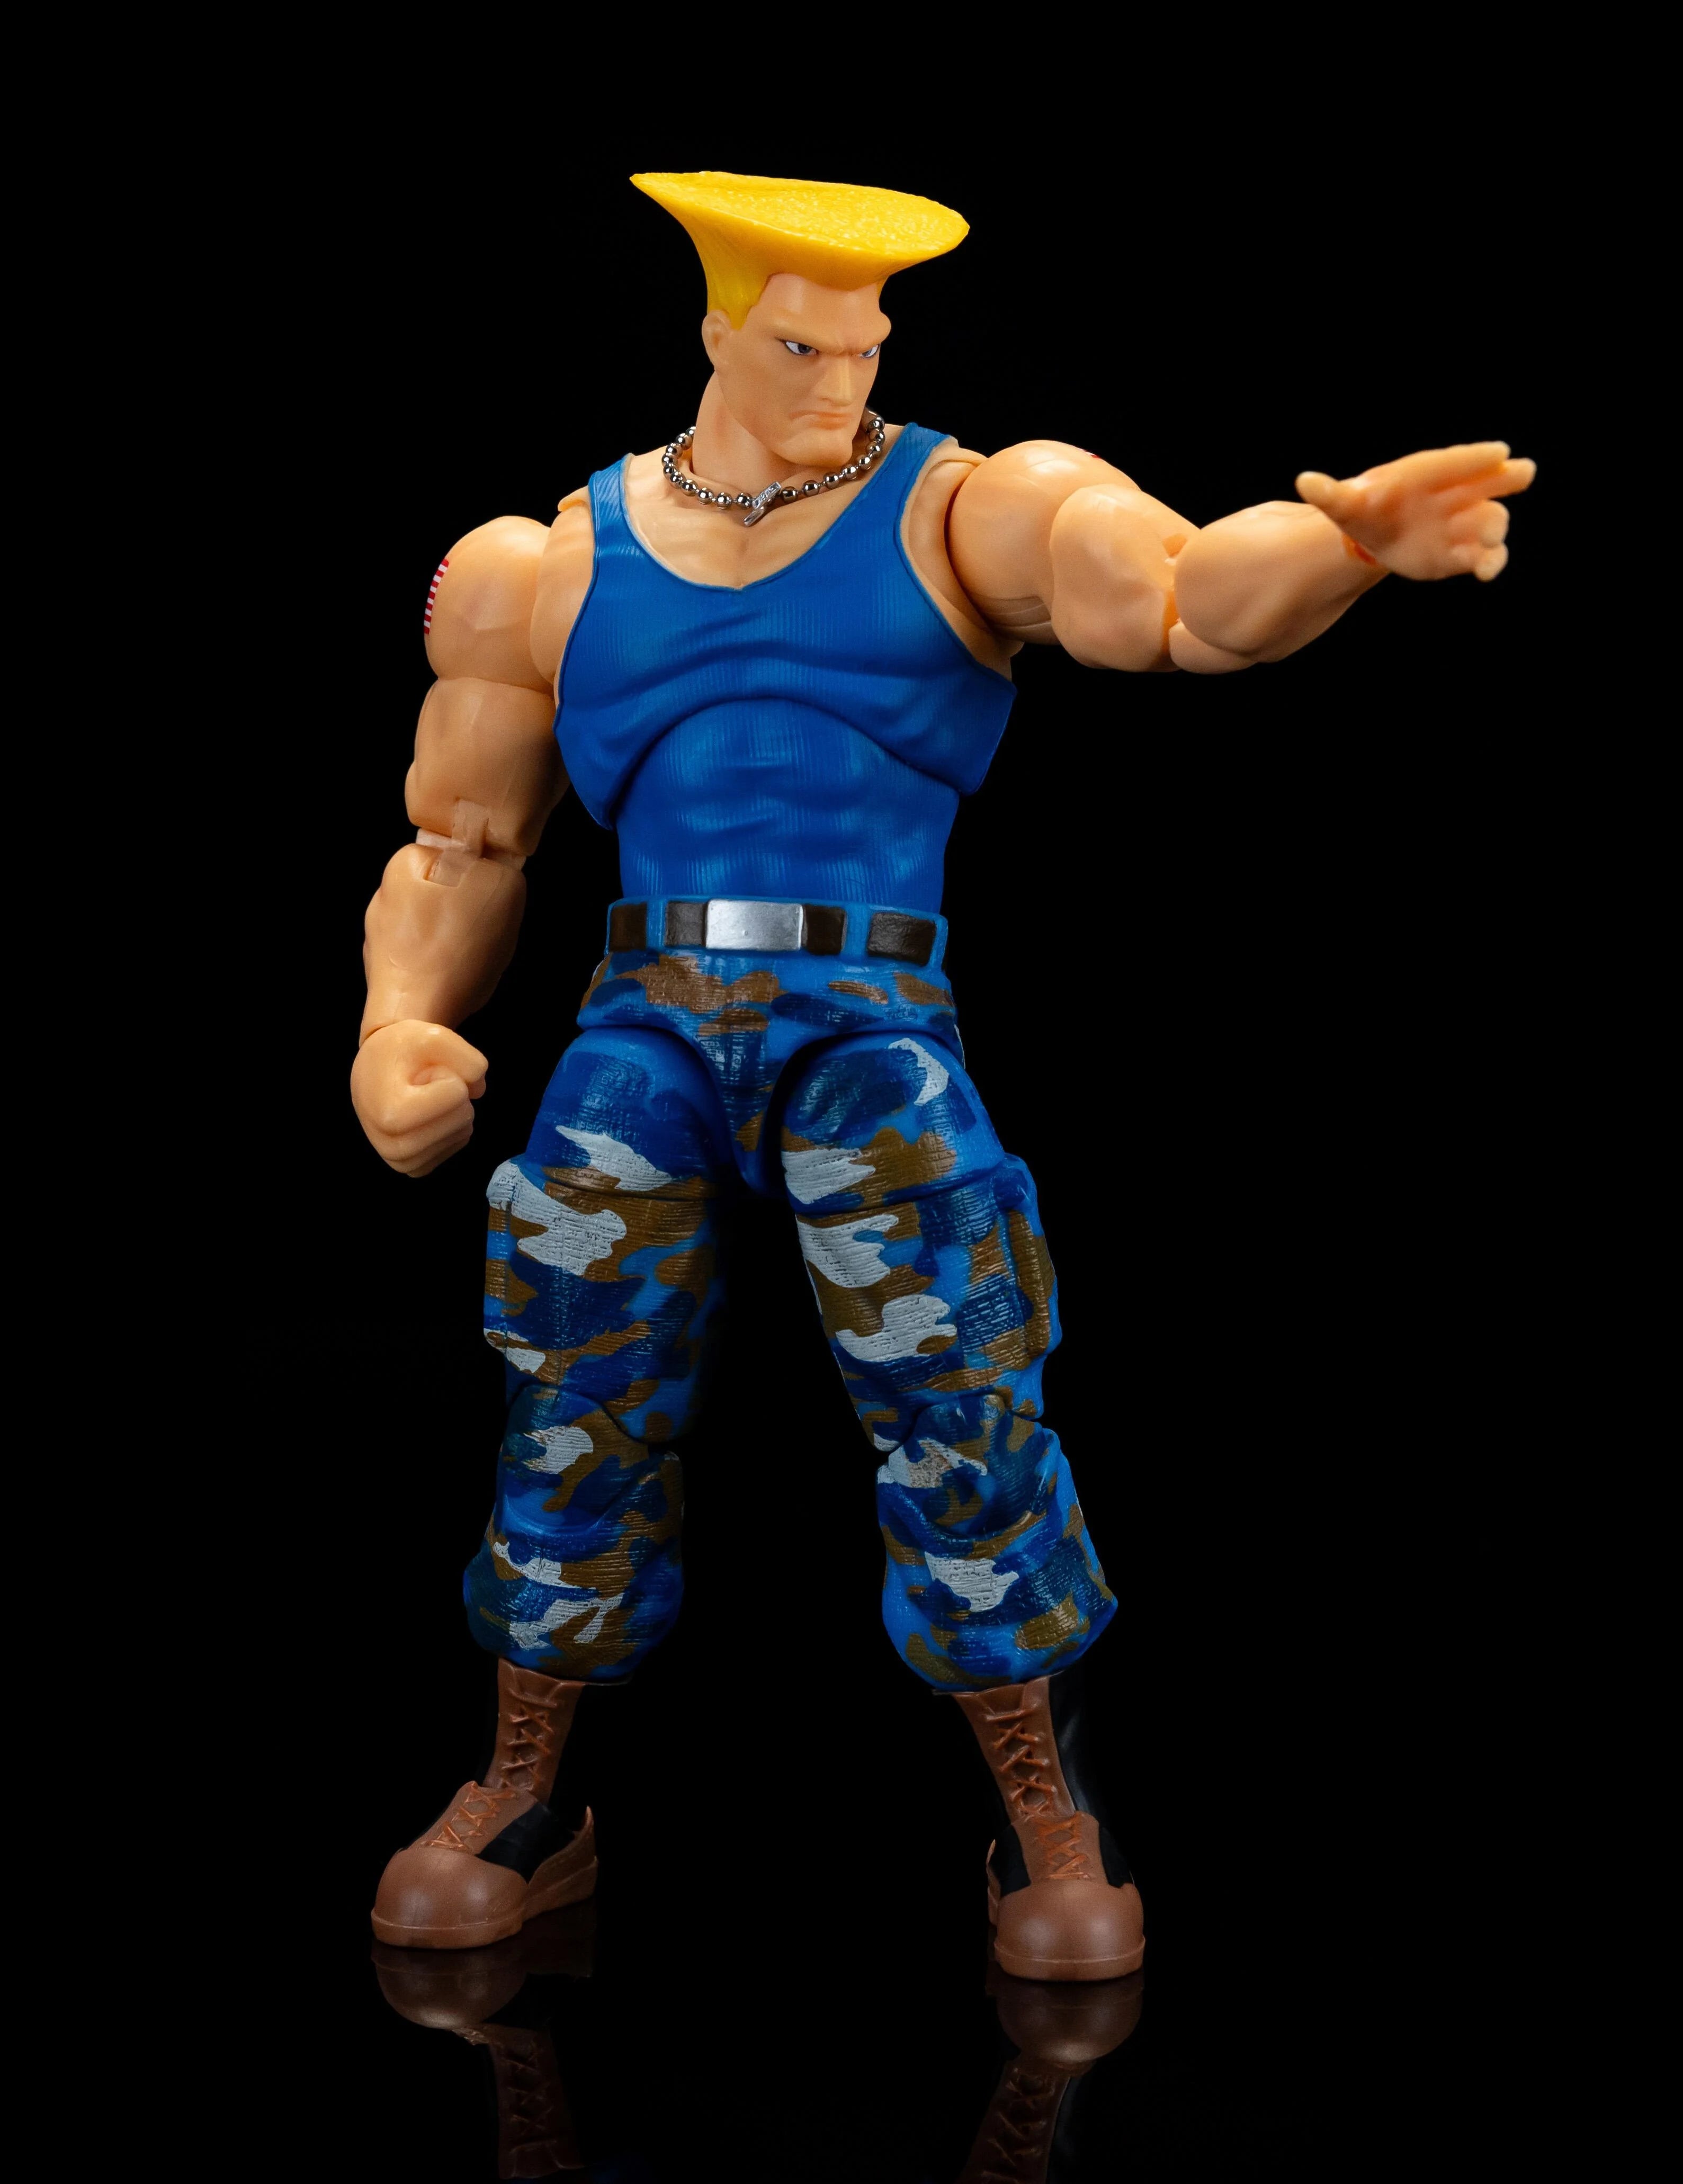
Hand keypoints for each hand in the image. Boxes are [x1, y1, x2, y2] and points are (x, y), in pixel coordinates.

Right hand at [351, 1020, 487, 1176]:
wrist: (374, 1070)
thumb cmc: (401, 1051)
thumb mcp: (434, 1036)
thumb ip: (469, 1058)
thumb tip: (479, 1091)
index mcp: (391, 1116)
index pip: (457, 1093)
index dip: (446, 1074)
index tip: (419, 1073)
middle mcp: (394, 1147)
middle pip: (464, 1117)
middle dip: (452, 1093)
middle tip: (421, 1084)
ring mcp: (404, 1162)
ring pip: (464, 1133)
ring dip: (451, 1110)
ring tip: (420, 1098)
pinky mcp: (415, 1168)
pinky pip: (458, 1144)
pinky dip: (451, 1125)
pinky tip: (425, 1115)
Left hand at [1295, 442, 1535, 581]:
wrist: (1376, 537)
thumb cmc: (1364, 510)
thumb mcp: (1344, 504)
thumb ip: (1329, 494)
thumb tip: (1304, 482)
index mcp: (1426, 474)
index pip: (1452, 462)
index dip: (1474, 458)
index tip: (1498, 450)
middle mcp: (1452, 493)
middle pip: (1486, 482)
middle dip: (1505, 477)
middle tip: (1524, 472)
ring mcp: (1462, 522)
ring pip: (1488, 520)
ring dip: (1494, 527)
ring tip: (1493, 538)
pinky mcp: (1461, 552)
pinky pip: (1481, 556)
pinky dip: (1487, 563)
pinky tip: (1486, 573)